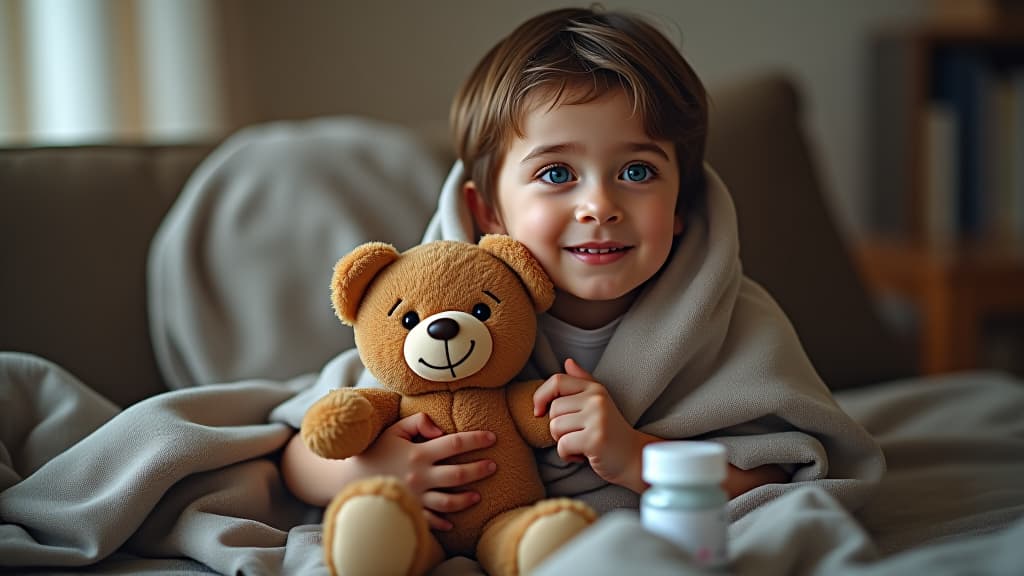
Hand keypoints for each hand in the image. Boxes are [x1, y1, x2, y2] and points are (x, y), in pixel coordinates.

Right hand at [350, 413, 496, 530]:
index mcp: (418, 453)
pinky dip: (443, 522)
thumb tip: (440, 428)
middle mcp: (420, 476)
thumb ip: (418, 422)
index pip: (455, 443)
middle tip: (493, 466)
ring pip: (448, 501)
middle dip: (479, 470)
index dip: (476, 439)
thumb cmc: (375, 450)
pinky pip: (430, 520)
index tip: (492, 437)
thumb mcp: (394, 429)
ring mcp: (415, 496)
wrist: (348, 478)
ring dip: (466, 499)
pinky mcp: (409, 510)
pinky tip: (453, 521)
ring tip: (478, 495)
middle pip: (458, 474)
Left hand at [533, 358, 654, 491]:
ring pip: (555, 428)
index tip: (539, 412)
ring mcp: (597, 418)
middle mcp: (596, 399)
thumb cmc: (611, 431)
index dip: (540, 396)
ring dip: (562, 442)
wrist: (633, 457)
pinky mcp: (595, 439)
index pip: (556, 381)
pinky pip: (562, 446)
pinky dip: (567, 456)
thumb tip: (567, 362)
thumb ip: (582, 381)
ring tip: (581, 444)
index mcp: (595, 388)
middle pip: (553, 409)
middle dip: (557, 428)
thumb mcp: (599, 402)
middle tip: (576, 435)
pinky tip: (584, 456)